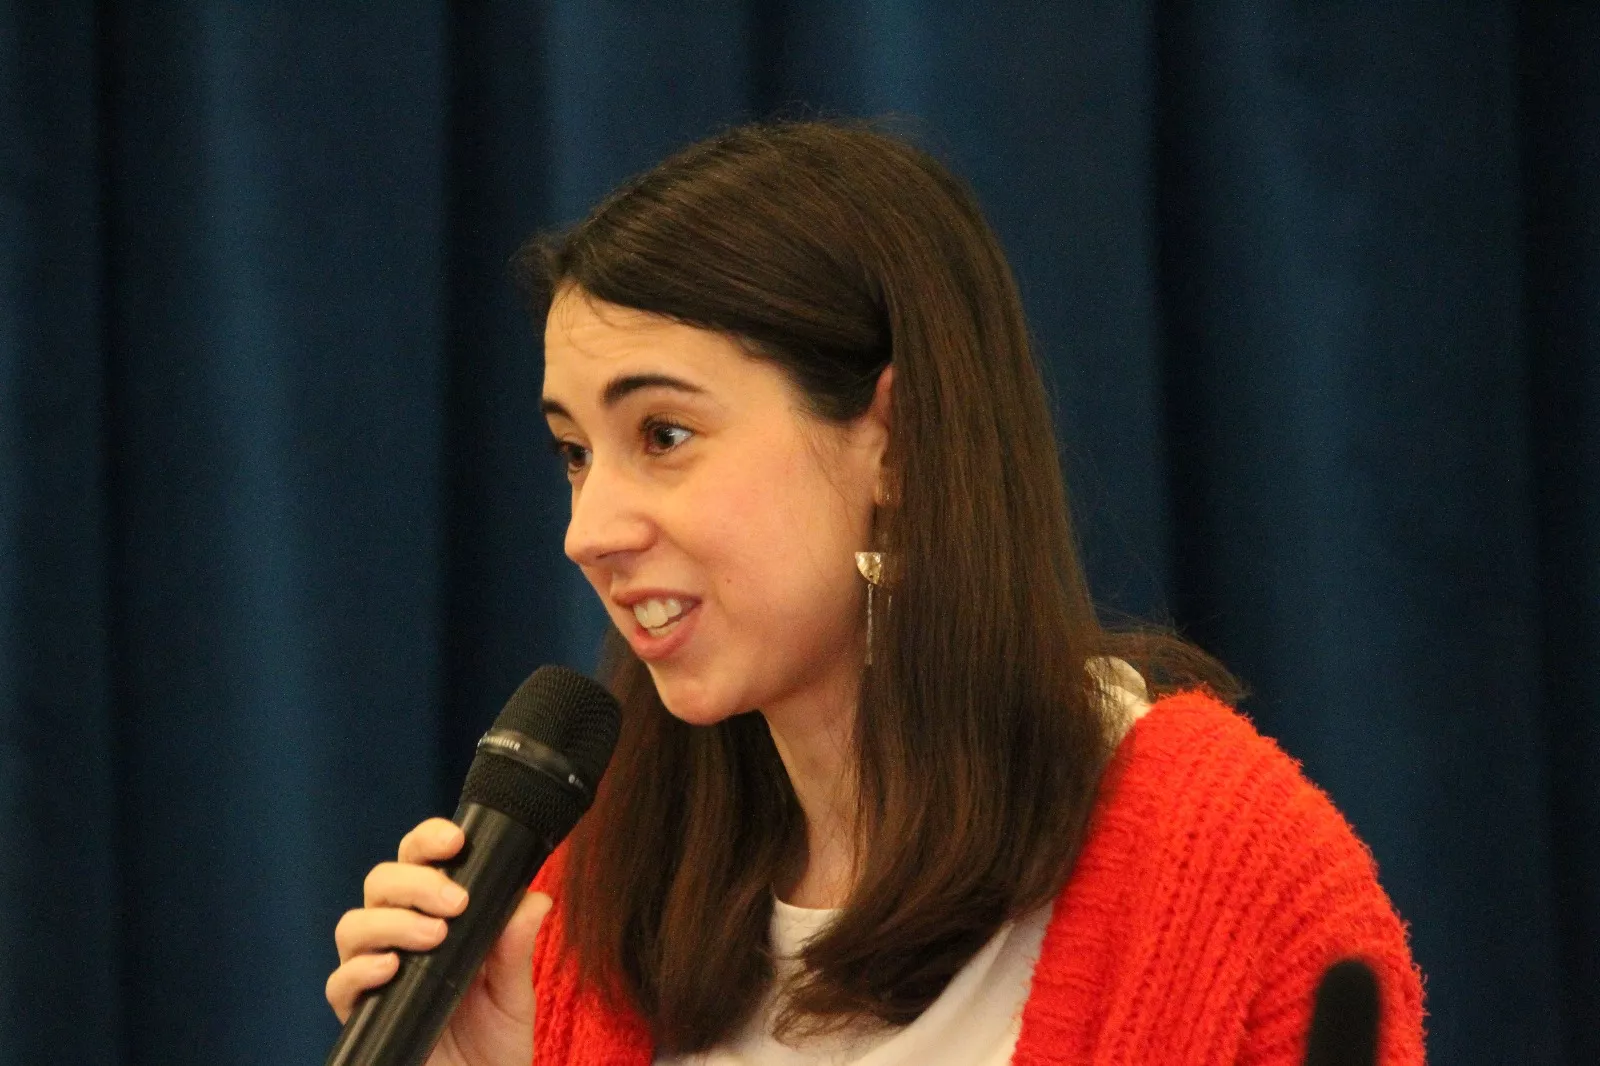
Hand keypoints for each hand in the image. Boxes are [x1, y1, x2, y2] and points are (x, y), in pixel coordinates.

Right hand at [327, 817, 551, 1065]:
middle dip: (415, 881)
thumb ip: (515, 947)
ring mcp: (375, 975)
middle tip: (455, 901)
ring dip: (392, 921)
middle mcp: (397, 937)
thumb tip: (535, 897)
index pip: (417, 861)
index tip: (456, 840)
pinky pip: (339, 983)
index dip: (427, 840)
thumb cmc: (493, 1041)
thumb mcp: (513, 992)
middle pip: (380, 882)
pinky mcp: (359, 1015)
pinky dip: (361, 970)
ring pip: (354, 925)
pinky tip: (391, 969)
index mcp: (435, 916)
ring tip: (434, 936)